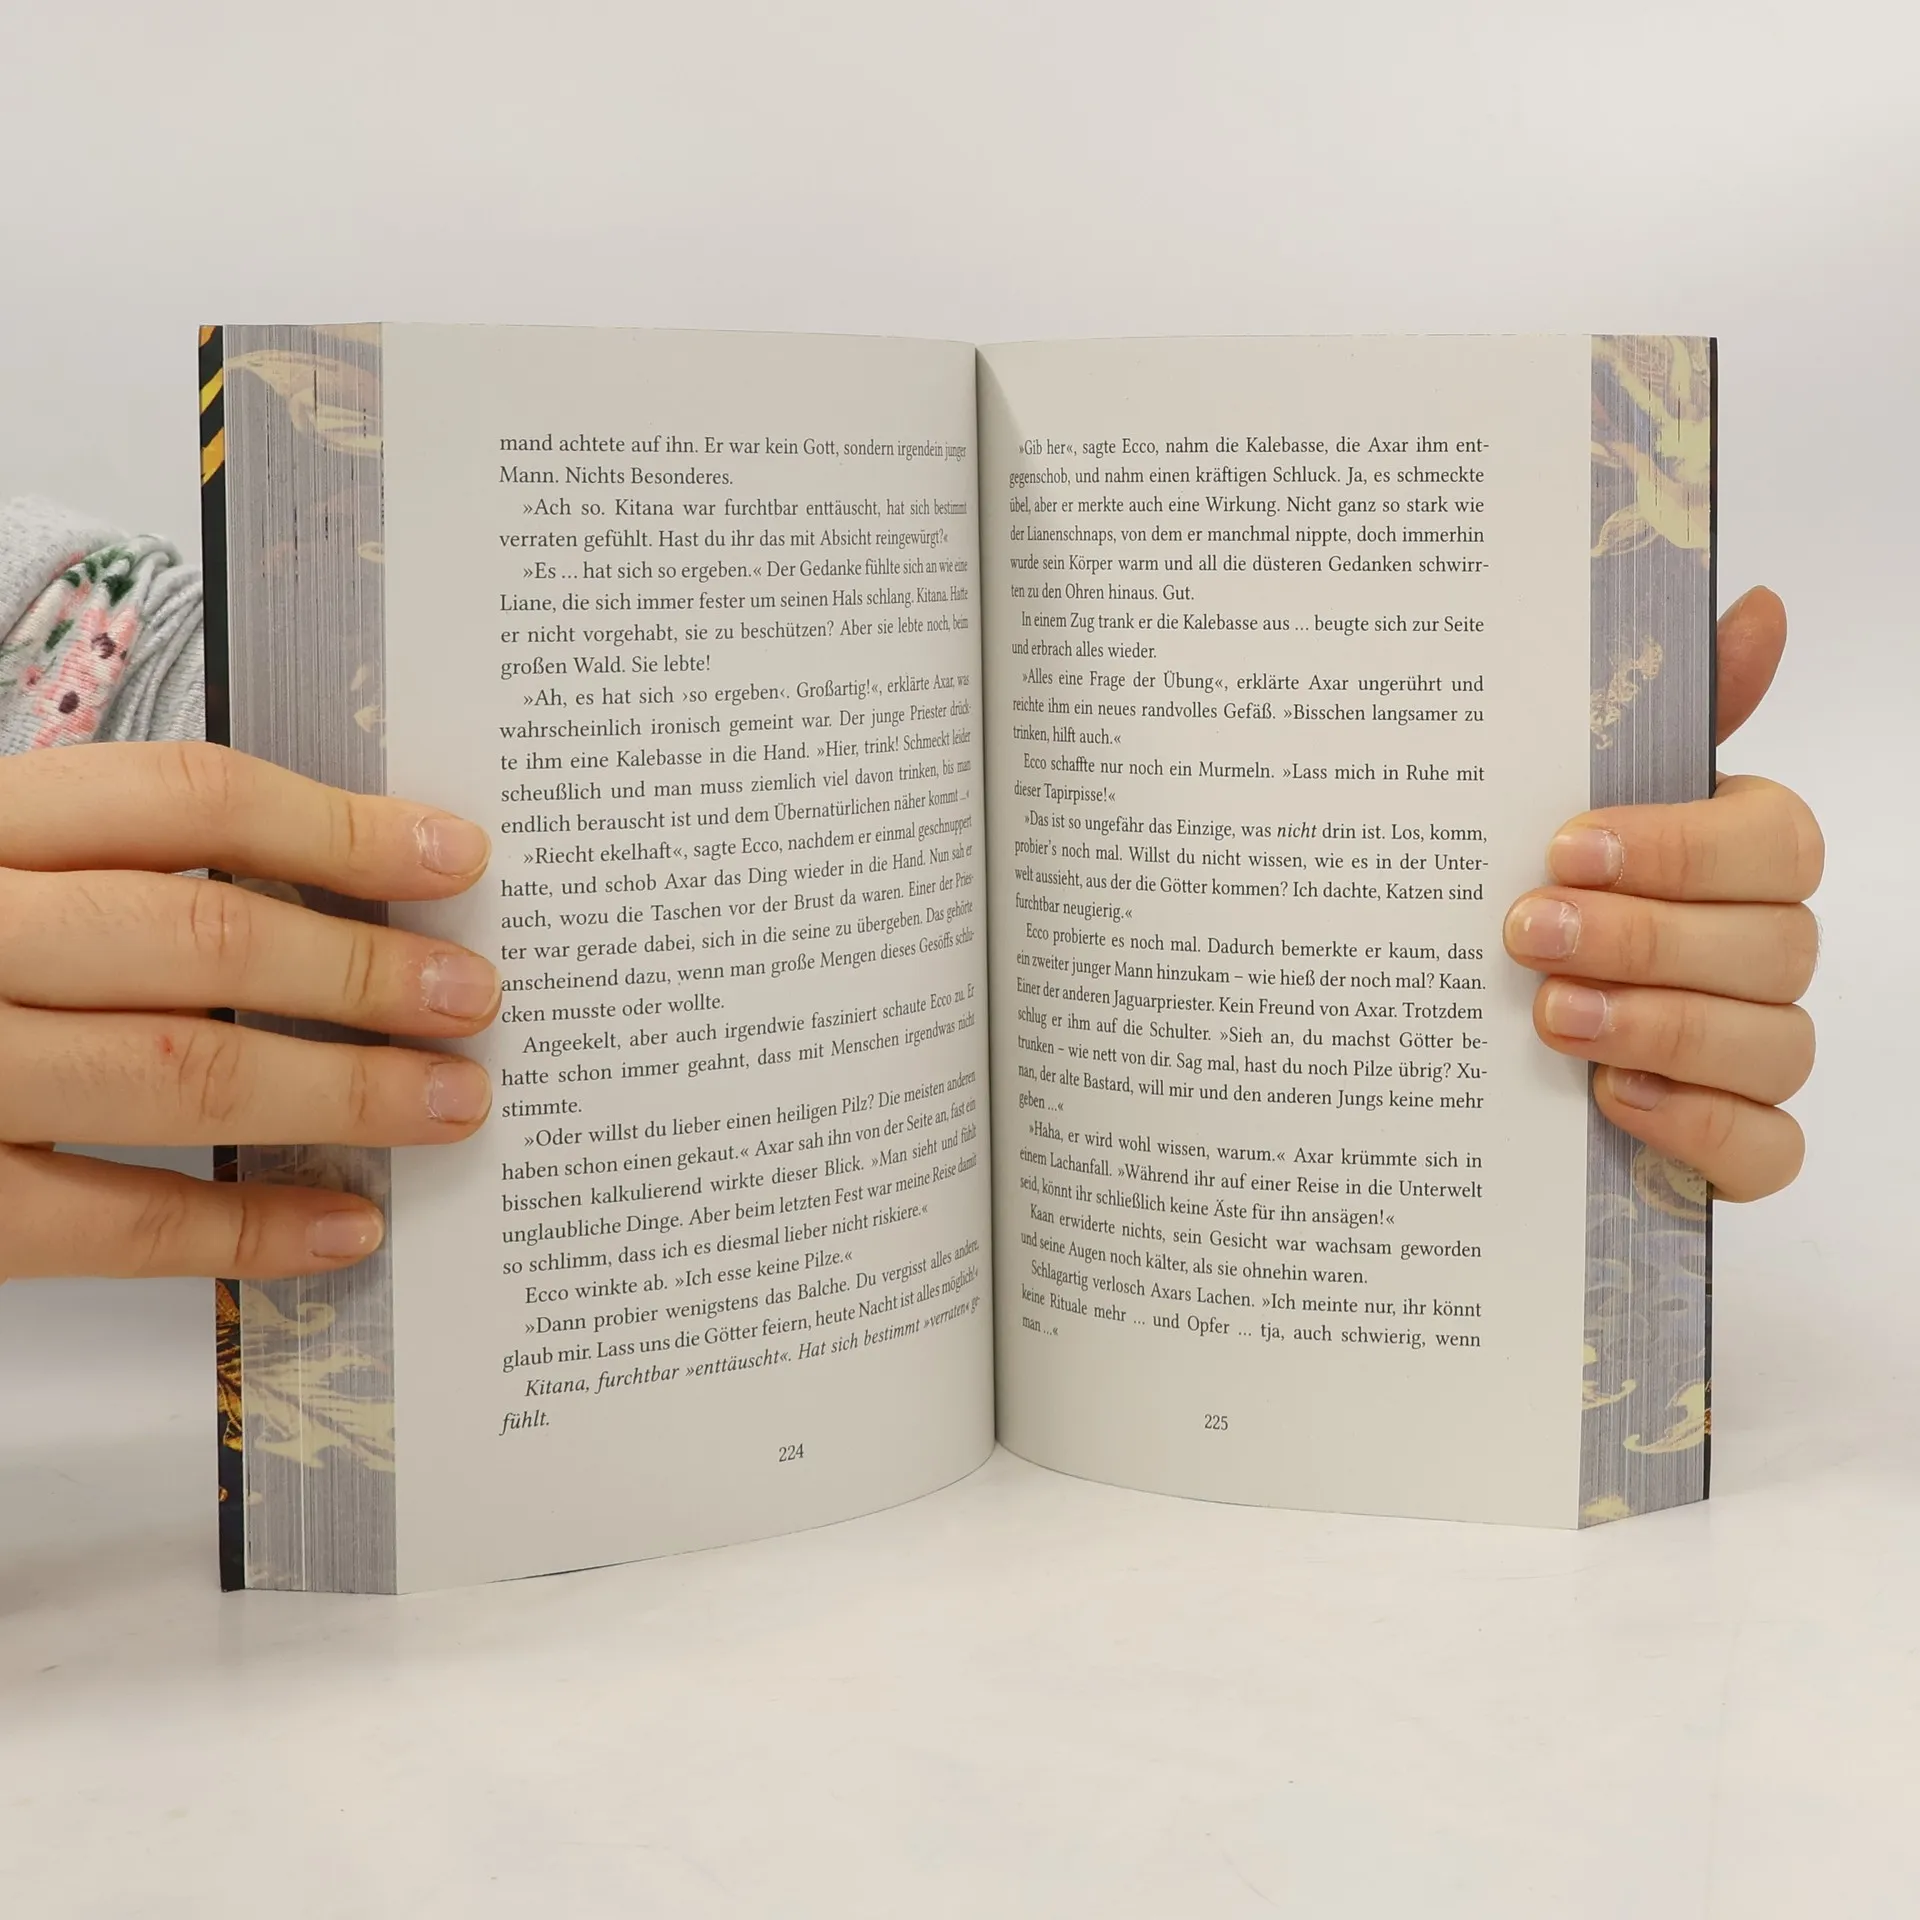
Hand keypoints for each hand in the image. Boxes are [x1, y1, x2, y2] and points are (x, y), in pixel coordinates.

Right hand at [0, 743, 498, 1280]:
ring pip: (172, 1072)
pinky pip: (109, 1226)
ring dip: (339, 1093)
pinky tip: (346, 1228)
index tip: (455, 856)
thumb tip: (312, 888)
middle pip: (198, 936)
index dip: (339, 826)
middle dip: (361, 973)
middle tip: (477, 997)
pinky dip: (243, 1231)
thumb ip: (90, 866)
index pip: (182, 799)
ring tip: (451, 1102)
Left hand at [1504, 587, 1819, 1199]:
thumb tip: (1760, 605)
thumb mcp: (1565, 800)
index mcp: (1738, 858)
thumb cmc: (1540, 897)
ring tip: (1550, 1020)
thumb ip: (1656, 717)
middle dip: (1648, 940)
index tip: (1562, 848)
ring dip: (1661, 1029)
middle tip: (1530, 936)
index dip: (1678, 846)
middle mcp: (1763, 951)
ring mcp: (1757, 1052)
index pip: (1775, 841)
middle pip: (1776, 946)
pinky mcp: (1737, 1141)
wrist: (1469, 1032)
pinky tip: (1615, 1104)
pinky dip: (1702, 1131)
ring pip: (1775, 1046)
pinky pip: (1770, 1151)